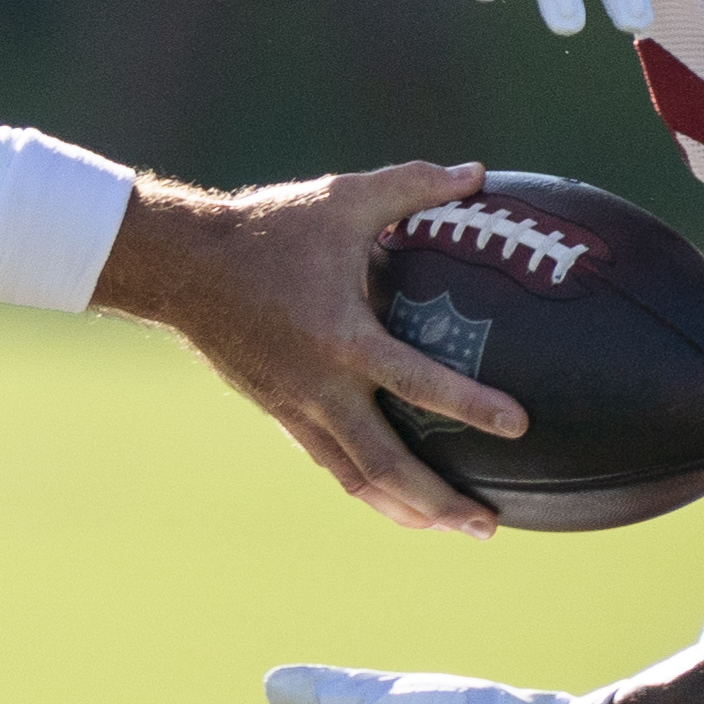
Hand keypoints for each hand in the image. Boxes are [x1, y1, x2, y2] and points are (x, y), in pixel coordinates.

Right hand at [95, 162, 529, 535]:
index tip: (519, 426)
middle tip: (490, 525)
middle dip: (441, 504)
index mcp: (343, 338)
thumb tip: (478, 174)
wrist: (184, 268)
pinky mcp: (281, 415)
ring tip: (457, 529)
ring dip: (409, 512)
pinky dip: (371, 490)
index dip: (471, 407)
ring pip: (359, 481)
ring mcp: (298, 410)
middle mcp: (322, 388)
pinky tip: (400, 500)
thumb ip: (413, 187)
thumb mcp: (343, 199)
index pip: (417, 382)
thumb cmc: (269, 229)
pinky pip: (332, 465)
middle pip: (387, 467)